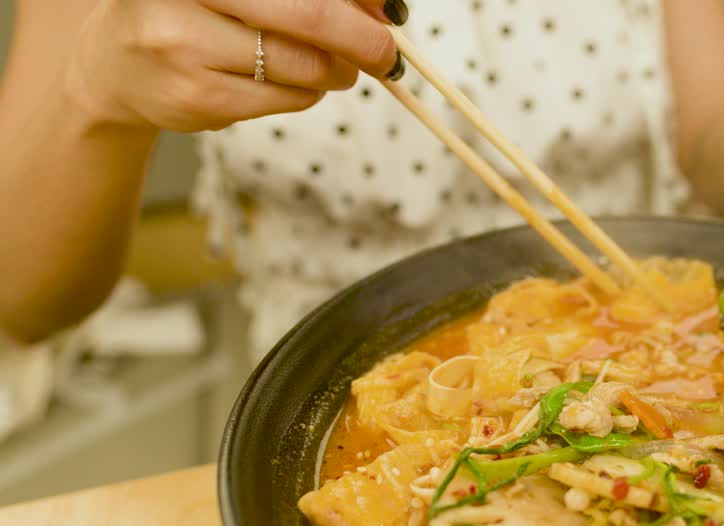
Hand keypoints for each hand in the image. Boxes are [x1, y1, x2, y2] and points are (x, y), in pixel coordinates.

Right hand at [63, 0, 406, 131]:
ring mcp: (186, 46)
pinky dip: (303, 95)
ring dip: (333, 72)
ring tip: (328, 68)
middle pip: (308, 16)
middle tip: (388, 54)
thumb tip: (382, 12)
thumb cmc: (197, 14)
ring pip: (303, 66)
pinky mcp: (196, 98)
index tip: (392, 10)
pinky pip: (285, 100)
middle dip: (362, 39)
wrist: (116, 62)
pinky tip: (283, 83)